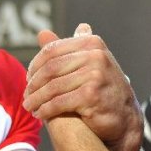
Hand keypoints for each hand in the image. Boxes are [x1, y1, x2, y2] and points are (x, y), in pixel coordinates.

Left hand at [24, 24, 142, 150]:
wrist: (125, 116)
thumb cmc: (103, 88)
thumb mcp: (87, 64)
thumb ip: (65, 49)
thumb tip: (42, 33)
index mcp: (92, 43)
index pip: (52, 51)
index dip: (35, 66)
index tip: (28, 79)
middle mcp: (95, 56)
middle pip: (50, 68)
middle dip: (34, 84)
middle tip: (26, 95)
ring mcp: (95, 75)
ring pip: (52, 87)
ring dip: (36, 99)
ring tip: (29, 106)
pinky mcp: (91, 95)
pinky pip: (58, 102)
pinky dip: (45, 110)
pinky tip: (40, 114)